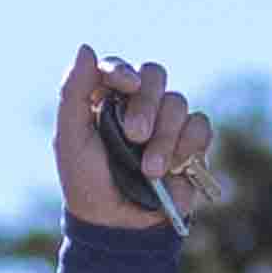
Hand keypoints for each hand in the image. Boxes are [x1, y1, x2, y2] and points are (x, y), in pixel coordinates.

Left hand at [55, 46, 210, 230]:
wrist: (118, 225)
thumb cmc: (88, 182)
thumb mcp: (71, 139)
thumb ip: (73, 92)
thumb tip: (85, 47)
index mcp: (108, 98)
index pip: (119, 66)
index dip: (123, 71)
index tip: (125, 85)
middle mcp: (139, 104)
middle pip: (154, 75)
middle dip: (146, 104)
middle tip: (135, 137)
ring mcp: (167, 122)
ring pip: (178, 102)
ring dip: (165, 137)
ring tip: (150, 171)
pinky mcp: (191, 143)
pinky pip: (200, 126)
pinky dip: (189, 144)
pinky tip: (175, 168)